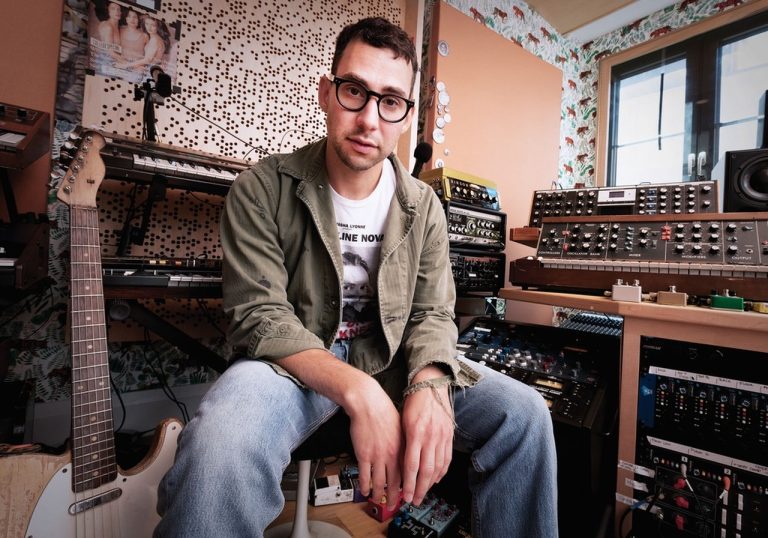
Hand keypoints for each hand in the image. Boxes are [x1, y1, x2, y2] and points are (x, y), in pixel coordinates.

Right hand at [345, 377, 403, 510]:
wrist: (368, 403)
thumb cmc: (384, 410)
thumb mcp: (401, 427)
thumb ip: (404, 444)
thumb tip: (406, 455)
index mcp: (403, 448)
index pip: (407, 473)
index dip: (407, 486)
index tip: (407, 493)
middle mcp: (391, 454)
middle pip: (395, 482)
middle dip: (394, 496)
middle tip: (393, 504)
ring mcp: (377, 456)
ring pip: (379, 482)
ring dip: (379, 494)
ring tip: (378, 500)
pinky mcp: (363, 454)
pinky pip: (364, 475)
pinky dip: (365, 485)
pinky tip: (365, 490)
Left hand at [400, 366, 453, 505]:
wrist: (431, 385)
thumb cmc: (413, 402)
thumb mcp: (403, 420)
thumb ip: (403, 441)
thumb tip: (399, 463)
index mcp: (415, 433)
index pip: (412, 465)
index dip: (409, 483)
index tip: (405, 495)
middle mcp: (430, 436)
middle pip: (426, 471)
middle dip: (420, 489)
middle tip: (414, 501)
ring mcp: (442, 437)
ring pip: (438, 467)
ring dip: (431, 484)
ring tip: (424, 493)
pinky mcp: (449, 436)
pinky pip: (446, 458)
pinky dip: (442, 471)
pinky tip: (436, 479)